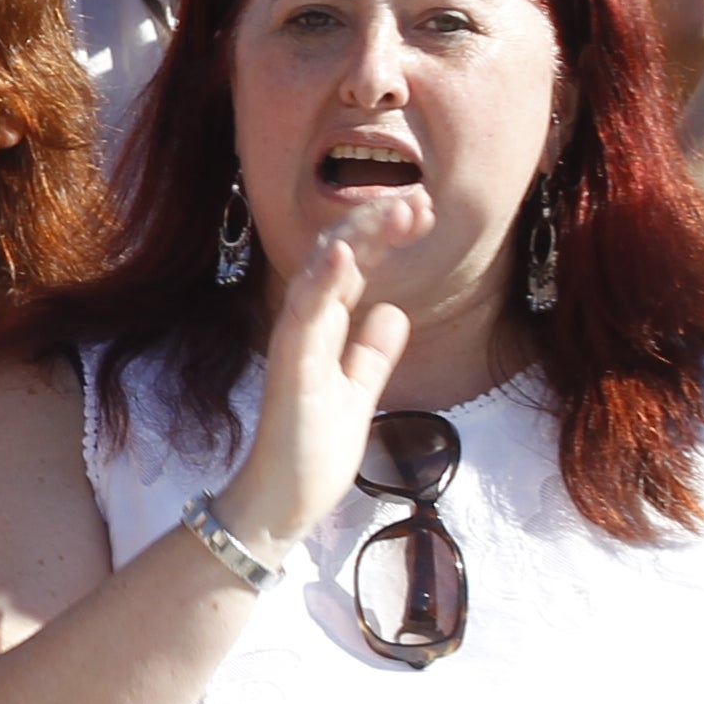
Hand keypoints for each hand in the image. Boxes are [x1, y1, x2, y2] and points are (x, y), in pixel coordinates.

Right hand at [219, 210, 414, 548]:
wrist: (283, 502)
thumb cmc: (312, 451)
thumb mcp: (358, 392)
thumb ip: (371, 353)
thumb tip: (393, 312)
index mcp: (323, 331)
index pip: (352, 267)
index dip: (383, 233)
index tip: (421, 212)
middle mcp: (305, 329)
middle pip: (337, 258)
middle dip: (376, 224)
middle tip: (419, 200)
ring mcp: (295, 347)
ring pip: (319, 275)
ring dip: (355, 238)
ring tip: (392, 209)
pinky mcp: (292, 372)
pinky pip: (303, 318)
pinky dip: (320, 282)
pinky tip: (343, 253)